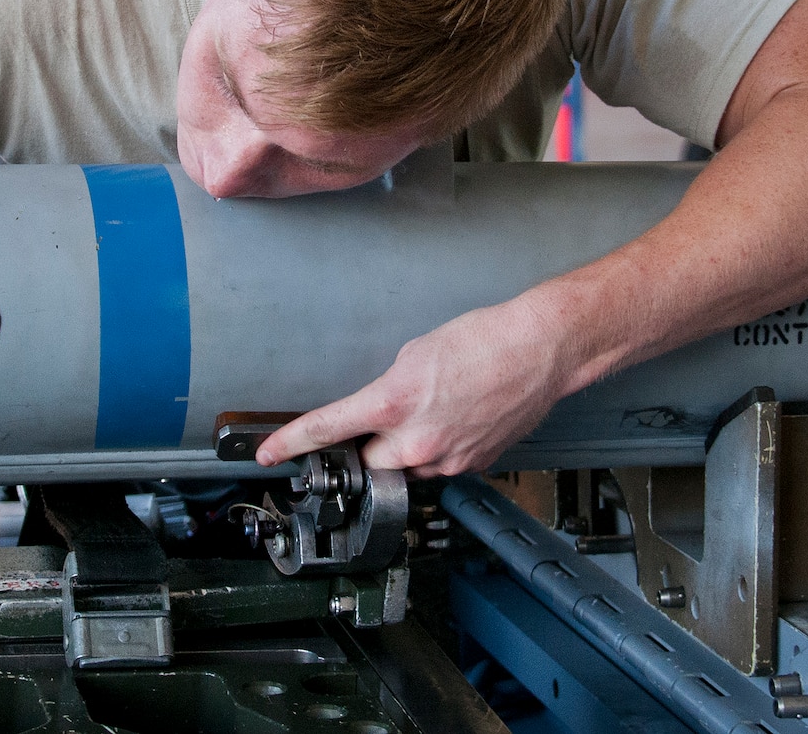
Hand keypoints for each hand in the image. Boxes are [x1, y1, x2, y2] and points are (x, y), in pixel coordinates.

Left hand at [255, 299, 571, 476]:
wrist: (539, 350)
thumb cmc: (482, 339)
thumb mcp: (414, 352)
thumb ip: (386, 390)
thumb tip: (377, 412)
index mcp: (393, 404)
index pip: (327, 429)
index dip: (292, 444)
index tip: (269, 454)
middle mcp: (417, 440)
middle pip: (369, 462)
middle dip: (369, 446)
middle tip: (389, 417)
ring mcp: (447, 458)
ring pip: (405, 468)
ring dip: (405, 449)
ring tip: (434, 411)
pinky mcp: (473, 465)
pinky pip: (439, 465)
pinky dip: (438, 448)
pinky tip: (457, 419)